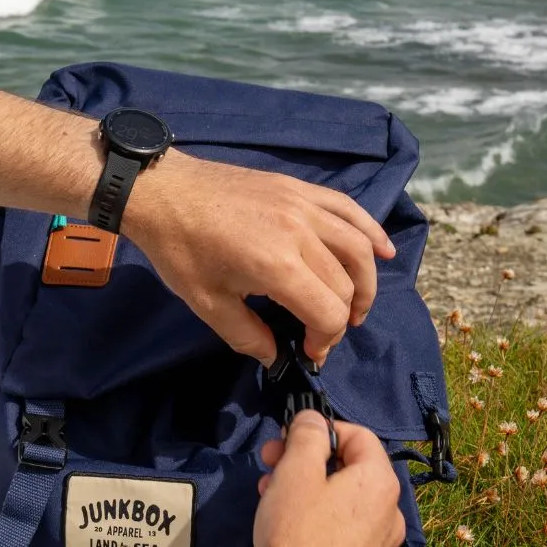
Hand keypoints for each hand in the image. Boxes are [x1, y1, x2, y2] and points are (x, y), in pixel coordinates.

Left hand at [126, 149, 395, 364]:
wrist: (163, 191)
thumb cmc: (179, 249)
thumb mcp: (206, 303)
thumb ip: (247, 335)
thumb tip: (274, 357)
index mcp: (278, 265)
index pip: (328, 312)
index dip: (324, 340)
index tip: (307, 352)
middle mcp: (301, 232)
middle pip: (346, 284)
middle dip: (342, 318)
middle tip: (322, 335)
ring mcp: (304, 205)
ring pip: (358, 247)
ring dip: (366, 281)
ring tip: (357, 306)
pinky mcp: (299, 189)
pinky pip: (349, 209)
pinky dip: (371, 230)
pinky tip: (383, 250)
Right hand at [251, 411, 405, 546]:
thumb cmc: (296, 534)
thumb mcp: (295, 471)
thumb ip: (307, 434)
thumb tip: (313, 421)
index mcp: (381, 483)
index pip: (358, 435)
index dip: (320, 430)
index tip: (286, 441)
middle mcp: (392, 516)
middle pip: (352, 472)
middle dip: (309, 465)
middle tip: (271, 471)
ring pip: (348, 508)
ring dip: (312, 496)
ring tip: (275, 504)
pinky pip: (348, 539)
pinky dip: (323, 528)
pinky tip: (295, 539)